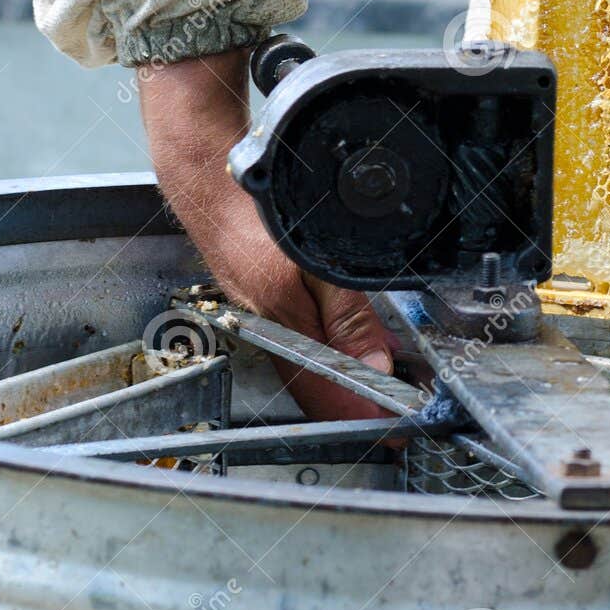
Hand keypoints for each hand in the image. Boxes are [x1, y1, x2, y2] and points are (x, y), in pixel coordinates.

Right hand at [138, 48, 393, 420]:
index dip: (364, 415)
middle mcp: (265, 332)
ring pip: (306, 367)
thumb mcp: (318, 263)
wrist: (210, 181)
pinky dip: (322, 356)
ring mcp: (259, 319)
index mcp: (280, 329)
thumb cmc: (256, 214)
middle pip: (317, 388)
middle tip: (399, 411)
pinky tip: (341, 351)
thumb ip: (348, 318)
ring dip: (340, 382)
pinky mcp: (259, 303)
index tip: (398, 429)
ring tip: (378, 390)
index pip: (326, 394)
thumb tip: (374, 371)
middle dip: (356, 404)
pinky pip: (295, 344)